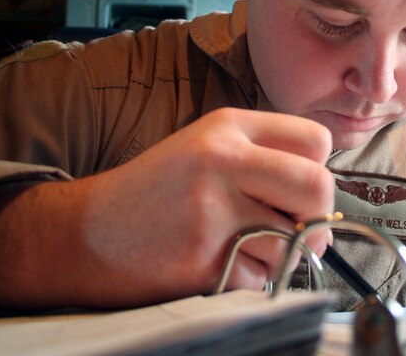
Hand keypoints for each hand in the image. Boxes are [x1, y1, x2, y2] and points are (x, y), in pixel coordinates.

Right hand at [0, 108, 333, 309]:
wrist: (82, 234)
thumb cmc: (156, 192)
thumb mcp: (207, 147)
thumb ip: (264, 158)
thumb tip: (323, 200)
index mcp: (228, 126)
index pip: (316, 140)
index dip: (316, 170)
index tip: (296, 191)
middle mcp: (223, 160)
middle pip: (317, 186)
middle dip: (317, 218)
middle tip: (298, 230)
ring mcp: (212, 209)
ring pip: (292, 241)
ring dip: (275, 255)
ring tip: (236, 246)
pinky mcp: (202, 257)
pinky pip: (261, 278)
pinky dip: (248, 280)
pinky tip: (214, 264)